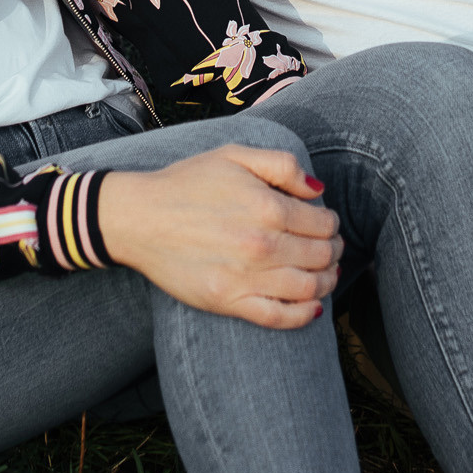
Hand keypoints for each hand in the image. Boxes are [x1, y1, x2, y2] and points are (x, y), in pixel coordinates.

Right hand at [95, 145, 342, 328]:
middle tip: (330, 248)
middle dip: (333, 251)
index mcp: (267, 206)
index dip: (330, 224)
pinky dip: (304, 314)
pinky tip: (312, 306)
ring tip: (326, 274)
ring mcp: (246, 277)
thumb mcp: (234, 156)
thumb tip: (318, 190)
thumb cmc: (186, 183)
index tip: (326, 224)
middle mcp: (262, 245)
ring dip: (327, 282)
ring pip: (308, 288)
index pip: (323, 223)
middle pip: (322, 256)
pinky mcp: (228, 301)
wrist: (138, 217)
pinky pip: (279, 317)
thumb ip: (282, 165)